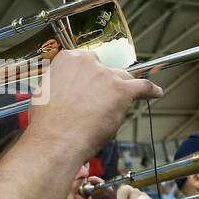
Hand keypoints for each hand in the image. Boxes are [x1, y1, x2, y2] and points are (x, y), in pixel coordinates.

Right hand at [25, 50, 161, 161]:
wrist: (56, 138)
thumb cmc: (47, 122)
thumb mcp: (43, 93)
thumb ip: (58, 85)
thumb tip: (62, 91)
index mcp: (68, 59)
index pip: (86, 60)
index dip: (89, 75)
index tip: (90, 83)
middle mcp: (89, 62)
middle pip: (105, 69)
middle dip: (104, 83)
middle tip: (98, 99)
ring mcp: (107, 75)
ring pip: (122, 78)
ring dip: (122, 90)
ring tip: (121, 101)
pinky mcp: (122, 91)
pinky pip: (143, 86)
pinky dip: (151, 90)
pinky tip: (156, 92)